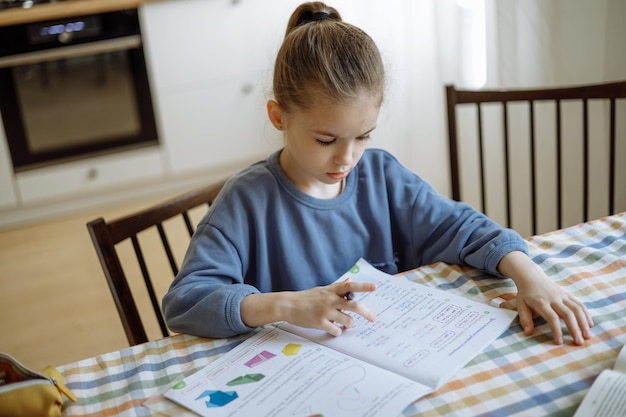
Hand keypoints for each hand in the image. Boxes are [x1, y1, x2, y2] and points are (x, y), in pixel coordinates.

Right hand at [241, 279, 376, 335]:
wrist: (288, 305)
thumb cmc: (306, 297)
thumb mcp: (322, 289)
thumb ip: (337, 286)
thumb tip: (350, 279)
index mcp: (332, 290)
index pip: (351, 286)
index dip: (364, 286)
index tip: (375, 287)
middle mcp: (330, 300)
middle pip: (354, 305)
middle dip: (366, 313)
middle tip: (373, 318)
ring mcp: (325, 312)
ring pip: (348, 321)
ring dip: (349, 325)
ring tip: (345, 324)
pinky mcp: (320, 323)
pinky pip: (337, 331)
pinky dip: (337, 331)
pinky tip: (333, 329)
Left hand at [498, 251, 593, 344]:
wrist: (531, 276)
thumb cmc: (526, 294)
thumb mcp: (520, 305)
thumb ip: (525, 319)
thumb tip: (528, 333)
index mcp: (541, 302)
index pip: (552, 317)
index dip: (557, 330)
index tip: (560, 342)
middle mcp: (554, 298)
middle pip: (568, 314)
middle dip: (575, 329)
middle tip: (579, 343)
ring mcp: (562, 295)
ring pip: (576, 309)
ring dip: (583, 323)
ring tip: (587, 336)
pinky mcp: (568, 294)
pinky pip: (579, 304)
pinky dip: (586, 314)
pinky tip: (589, 325)